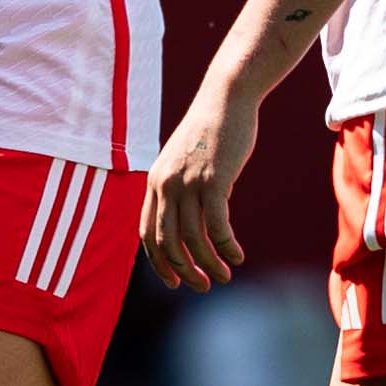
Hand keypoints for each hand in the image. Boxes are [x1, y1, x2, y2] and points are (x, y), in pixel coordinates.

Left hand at [142, 78, 259, 288]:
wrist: (226, 98)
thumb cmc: (210, 131)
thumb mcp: (185, 162)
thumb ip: (182, 189)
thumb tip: (194, 221)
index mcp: (155, 183)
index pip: (147, 233)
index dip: (159, 262)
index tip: (174, 281)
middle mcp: (165, 185)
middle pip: (167, 242)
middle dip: (183, 271)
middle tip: (201, 287)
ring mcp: (188, 182)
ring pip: (193, 238)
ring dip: (208, 264)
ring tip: (224, 277)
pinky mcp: (214, 180)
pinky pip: (217, 225)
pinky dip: (226, 246)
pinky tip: (238, 256)